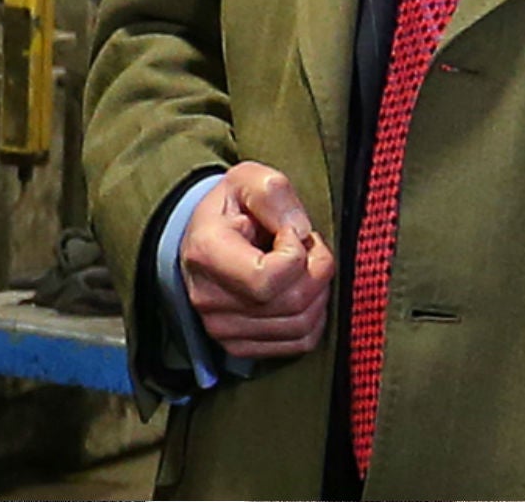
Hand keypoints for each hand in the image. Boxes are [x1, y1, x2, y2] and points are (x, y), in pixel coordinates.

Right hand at [181, 161, 334, 359]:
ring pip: (301, 325)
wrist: (205, 237)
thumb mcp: (248, 179)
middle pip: (291, 302)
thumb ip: (274, 193)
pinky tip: (300, 290)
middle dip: (317, 270)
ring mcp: (221, 327)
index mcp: (206, 252)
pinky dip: (313, 317)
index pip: (267, 278)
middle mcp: (209, 297)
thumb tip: (300, 232)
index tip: (290, 232)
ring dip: (318, 293)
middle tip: (307, 246)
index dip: (296, 253)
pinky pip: (299, 342)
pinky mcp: (238, 345)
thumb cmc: (230, 208)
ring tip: (303, 266)